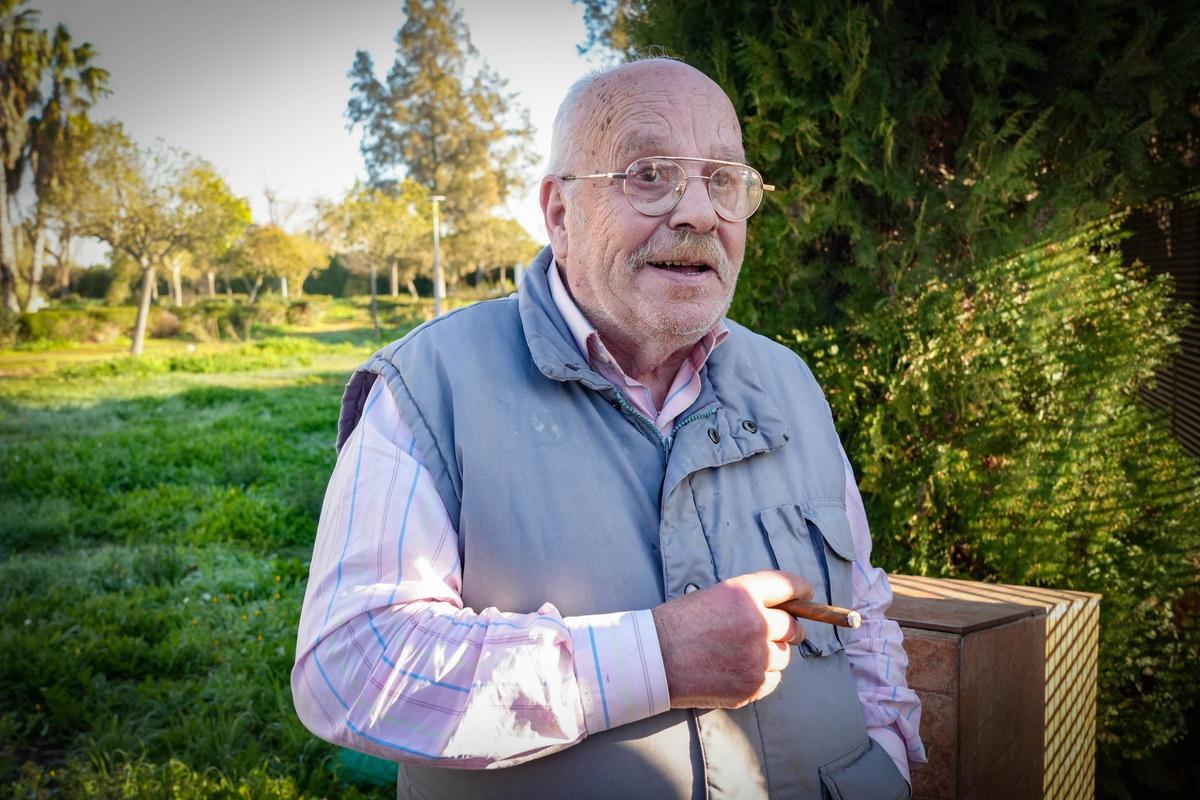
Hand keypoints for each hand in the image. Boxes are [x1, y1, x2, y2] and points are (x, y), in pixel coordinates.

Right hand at [650, 570, 812, 708]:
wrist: (653, 659)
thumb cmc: (678, 623)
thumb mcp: (715, 595)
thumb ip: (751, 599)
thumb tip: (786, 608)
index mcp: (745, 594)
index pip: (789, 586)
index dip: (801, 590)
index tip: (805, 595)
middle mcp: (758, 623)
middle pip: (793, 626)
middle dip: (788, 628)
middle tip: (771, 632)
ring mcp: (757, 658)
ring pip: (784, 656)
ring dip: (771, 654)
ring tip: (741, 653)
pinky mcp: (753, 685)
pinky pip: (773, 680)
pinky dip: (761, 676)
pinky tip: (736, 670)